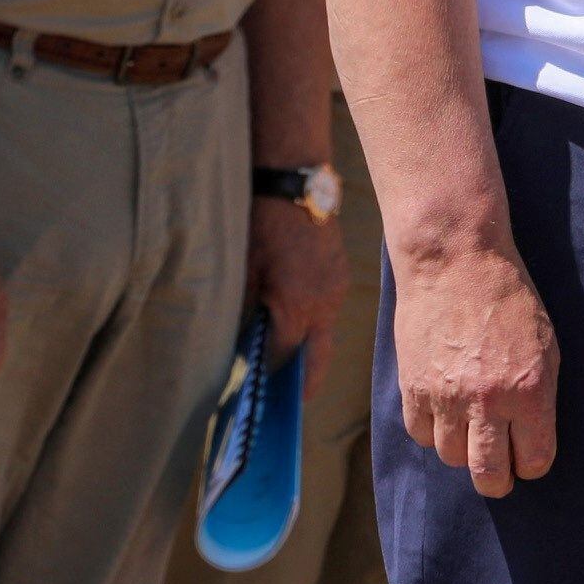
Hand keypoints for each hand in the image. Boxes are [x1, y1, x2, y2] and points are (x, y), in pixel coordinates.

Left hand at [248, 196, 343, 382]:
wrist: (295, 181)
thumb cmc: (262, 224)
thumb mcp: (245, 271)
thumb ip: (248, 313)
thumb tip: (243, 344)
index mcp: (298, 308)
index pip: (285, 358)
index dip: (269, 376)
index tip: (257, 393)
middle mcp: (325, 305)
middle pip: (316, 356)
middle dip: (303, 381)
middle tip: (286, 403)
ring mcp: (337, 289)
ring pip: (323, 332)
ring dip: (307, 347)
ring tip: (284, 359)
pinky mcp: (341, 274)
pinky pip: (328, 309)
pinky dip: (312, 321)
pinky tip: (293, 319)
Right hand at [391, 240, 558, 498]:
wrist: (454, 259)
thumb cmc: (508, 298)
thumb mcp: (545, 344)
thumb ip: (539, 396)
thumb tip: (529, 440)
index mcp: (529, 389)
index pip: (534, 461)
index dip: (532, 464)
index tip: (527, 456)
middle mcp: (487, 399)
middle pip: (488, 475)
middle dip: (498, 480)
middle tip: (499, 471)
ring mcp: (446, 395)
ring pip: (452, 457)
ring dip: (463, 449)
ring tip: (469, 426)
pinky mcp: (413, 386)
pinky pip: (420, 434)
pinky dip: (432, 429)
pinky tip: (443, 410)